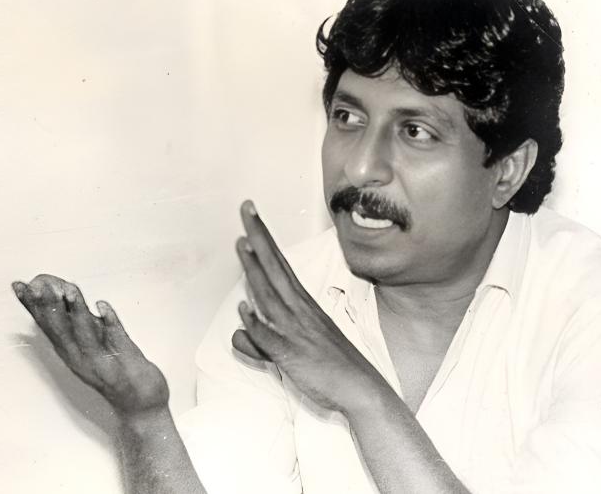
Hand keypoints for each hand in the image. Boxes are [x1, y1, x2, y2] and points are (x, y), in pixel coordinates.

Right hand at [12, 274, 169, 418]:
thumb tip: (57, 291)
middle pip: (60, 330)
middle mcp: (80, 358)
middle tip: (37, 284)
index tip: (19, 285)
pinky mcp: (125, 359)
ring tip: (69, 290)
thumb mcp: (86, 345)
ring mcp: (102, 360)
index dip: (31, 306)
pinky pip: (116, 338)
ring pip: (85, 334)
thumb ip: (74, 321)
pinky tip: (103, 305)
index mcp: (68, 352)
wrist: (139, 401)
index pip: (45, 326)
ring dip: (77, 311)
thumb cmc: (112, 368)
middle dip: (48, 306)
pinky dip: (109, 321)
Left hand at [231, 201, 390, 414]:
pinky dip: (258, 323)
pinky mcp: (294, 355)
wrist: (361, 390)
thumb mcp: (292, 350)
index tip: (252, 216)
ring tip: (242, 243)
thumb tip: (238, 332)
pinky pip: (271, 337)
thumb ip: (261, 341)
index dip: (264, 240)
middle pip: (275, 268)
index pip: (279, 265)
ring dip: (255, 269)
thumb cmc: (332, 368)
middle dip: (259, 238)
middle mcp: (300, 312)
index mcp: (303, 306)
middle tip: (247, 209)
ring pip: (271, 295)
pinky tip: (245, 310)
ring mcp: (297, 331)